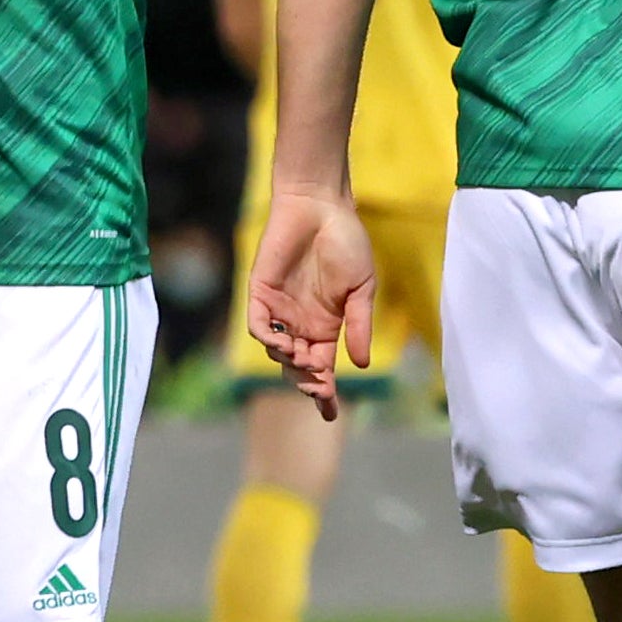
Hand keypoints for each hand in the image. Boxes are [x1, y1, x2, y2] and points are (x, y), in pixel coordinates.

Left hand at [245, 183, 374, 418]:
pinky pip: (259, 325)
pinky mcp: (260, 293)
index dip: (325, 393)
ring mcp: (280, 310)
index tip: (331, 414)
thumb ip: (359, 325)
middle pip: (298, 367)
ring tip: (305, 362)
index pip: (322, 369)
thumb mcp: (362, 289)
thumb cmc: (346, 243)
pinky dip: (268, 338)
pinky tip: (283, 344)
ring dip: (290, 362)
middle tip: (320, 389)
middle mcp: (300, 324)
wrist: (321, 206)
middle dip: (308, 383)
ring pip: (277, 351)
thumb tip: (361, 365)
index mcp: (326, 327)